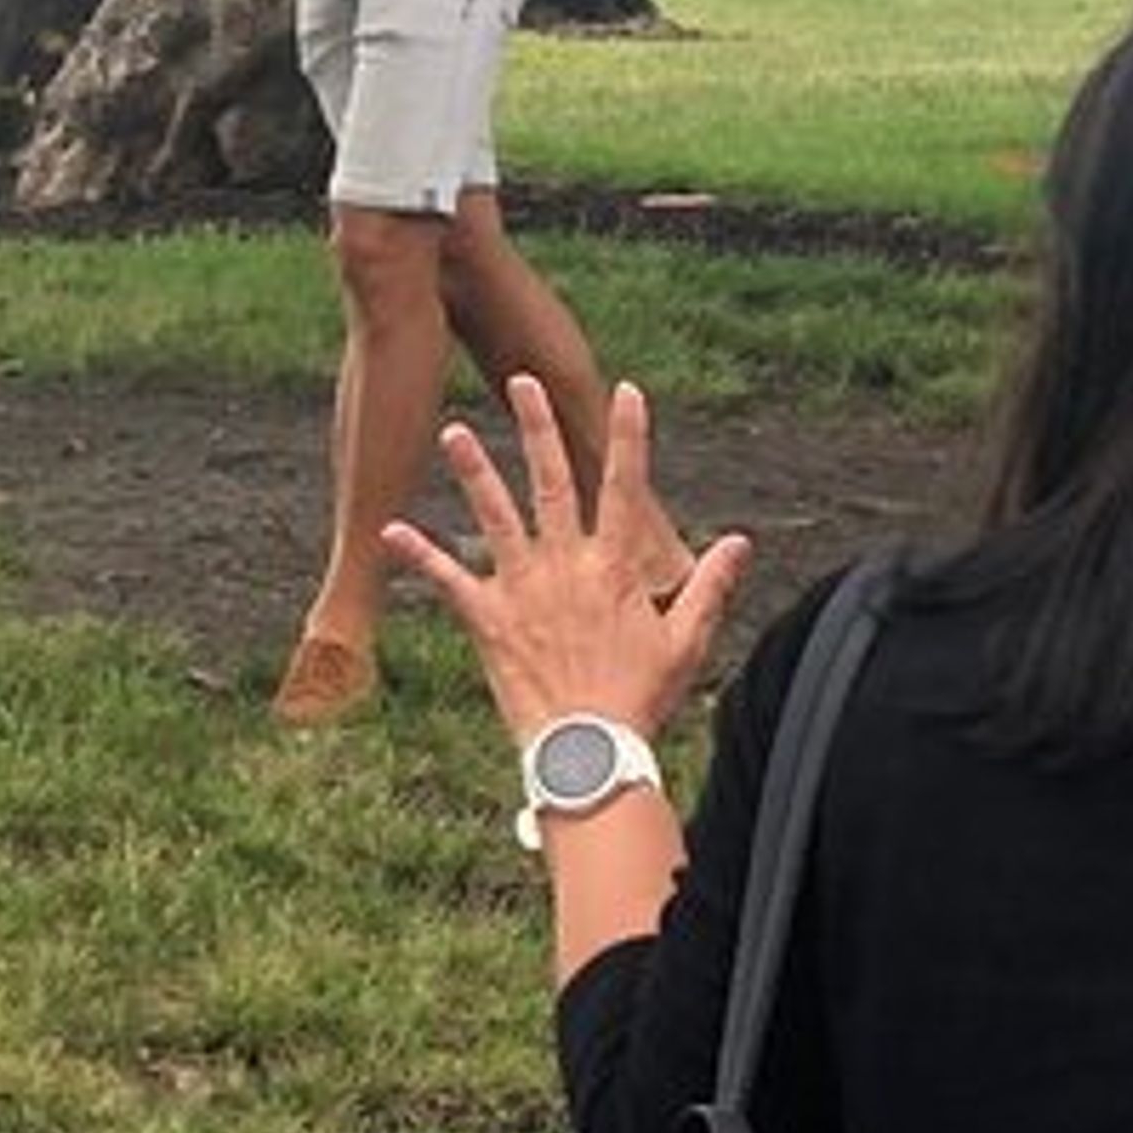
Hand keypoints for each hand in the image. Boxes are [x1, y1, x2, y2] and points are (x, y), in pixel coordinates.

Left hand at [381, 375, 749, 745]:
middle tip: (520, 381)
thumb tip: (741, 542)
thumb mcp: (687, 641)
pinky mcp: (488, 621)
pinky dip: (421, 555)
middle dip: (538, 427)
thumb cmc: (639, 699)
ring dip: (475, 471)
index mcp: (615, 566)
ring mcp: (523, 589)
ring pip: (495, 516)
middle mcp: (566, 564)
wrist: (585, 751)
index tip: (626, 391)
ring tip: (454, 430)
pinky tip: (392, 529)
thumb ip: (711, 586)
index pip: (626, 485)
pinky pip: (448, 581)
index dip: (628, 435)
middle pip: (552, 481)